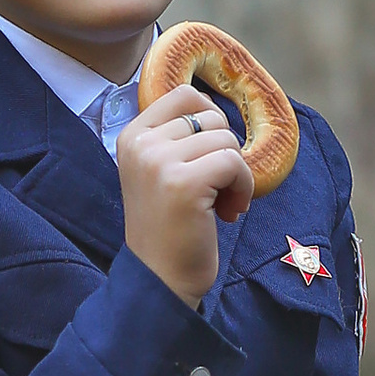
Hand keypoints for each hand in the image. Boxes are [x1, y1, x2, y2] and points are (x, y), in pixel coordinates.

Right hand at [116, 82, 254, 304]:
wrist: (161, 280)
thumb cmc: (169, 228)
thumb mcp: (158, 171)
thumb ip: (175, 137)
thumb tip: (213, 104)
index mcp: (131, 136)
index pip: (185, 95)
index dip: (209, 124)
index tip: (205, 160)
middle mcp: (140, 144)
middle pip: (210, 116)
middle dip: (223, 151)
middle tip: (215, 188)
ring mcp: (159, 162)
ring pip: (226, 138)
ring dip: (236, 173)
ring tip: (220, 203)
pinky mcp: (184, 183)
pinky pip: (235, 162)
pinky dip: (243, 187)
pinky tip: (229, 212)